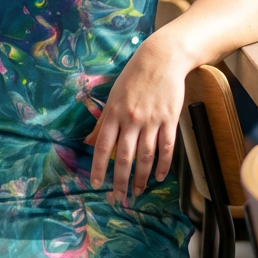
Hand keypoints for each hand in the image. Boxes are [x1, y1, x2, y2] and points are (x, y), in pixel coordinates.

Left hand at [85, 37, 186, 201]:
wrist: (161, 59)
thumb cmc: (134, 77)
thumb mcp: (112, 96)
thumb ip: (102, 121)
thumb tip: (88, 141)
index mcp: (114, 114)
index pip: (102, 147)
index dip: (98, 168)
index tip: (96, 184)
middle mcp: (131, 120)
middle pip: (124, 157)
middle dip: (120, 181)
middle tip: (118, 198)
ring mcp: (151, 121)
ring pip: (146, 156)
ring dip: (142, 178)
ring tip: (137, 192)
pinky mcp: (170, 120)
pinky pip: (167, 148)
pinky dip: (163, 165)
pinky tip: (160, 177)